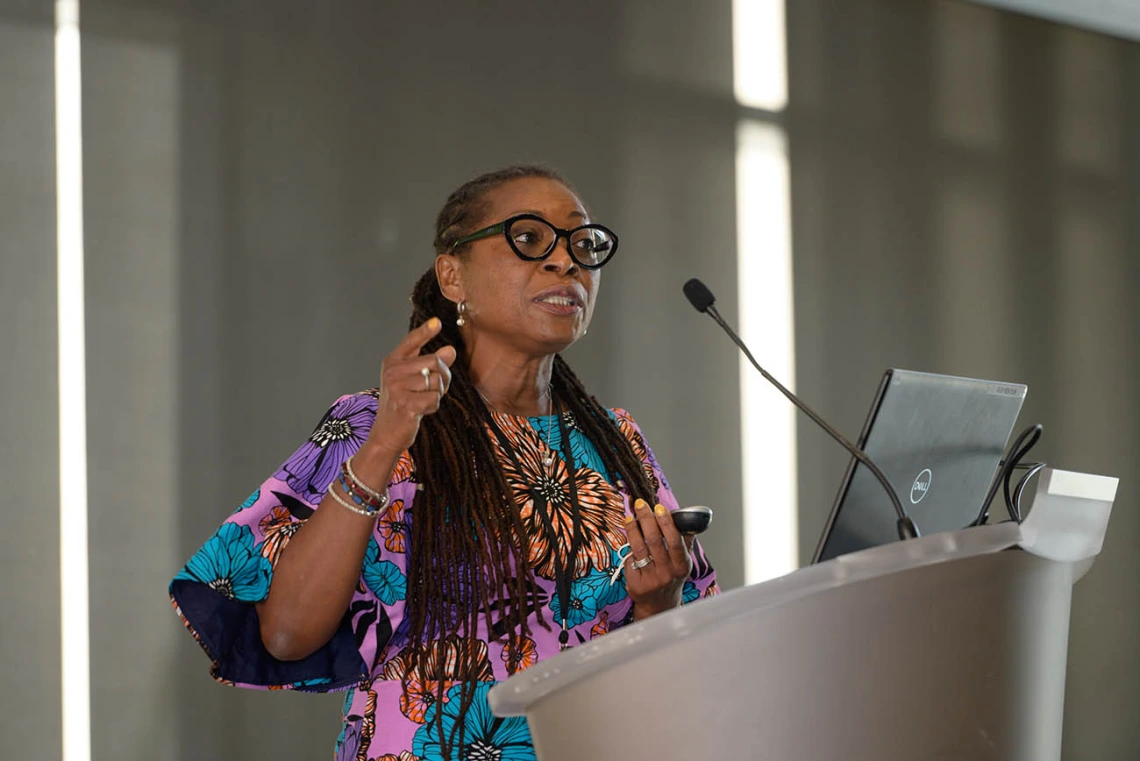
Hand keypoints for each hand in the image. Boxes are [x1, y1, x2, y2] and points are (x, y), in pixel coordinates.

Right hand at [365, 317, 456, 455]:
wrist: (386, 433)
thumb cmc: (401, 404)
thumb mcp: (411, 381)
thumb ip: (428, 364)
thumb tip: (450, 350)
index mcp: (392, 362)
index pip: (411, 341)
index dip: (425, 331)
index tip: (438, 322)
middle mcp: (392, 372)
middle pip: (434, 361)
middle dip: (443, 376)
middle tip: (436, 388)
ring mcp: (397, 388)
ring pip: (436, 381)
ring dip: (438, 393)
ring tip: (424, 400)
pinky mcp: (406, 404)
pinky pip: (434, 399)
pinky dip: (434, 406)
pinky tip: (422, 410)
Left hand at [623, 498, 693, 620]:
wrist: (659, 605)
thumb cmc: (671, 577)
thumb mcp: (683, 562)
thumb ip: (685, 542)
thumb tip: (686, 519)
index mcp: (681, 566)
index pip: (674, 541)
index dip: (666, 523)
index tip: (659, 508)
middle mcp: (667, 573)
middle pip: (654, 541)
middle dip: (646, 519)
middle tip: (640, 505)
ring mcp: (651, 580)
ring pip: (639, 548)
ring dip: (633, 529)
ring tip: (630, 517)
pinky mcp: (636, 584)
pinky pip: (630, 560)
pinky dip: (629, 547)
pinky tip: (629, 537)